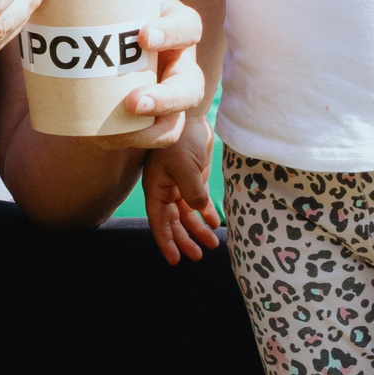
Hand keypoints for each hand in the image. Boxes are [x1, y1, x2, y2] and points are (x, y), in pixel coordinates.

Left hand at [92, 0, 203, 150]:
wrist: (100, 55)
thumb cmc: (115, 10)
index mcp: (172, 24)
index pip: (188, 26)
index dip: (171, 32)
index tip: (142, 35)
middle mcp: (179, 62)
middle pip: (191, 84)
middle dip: (167, 95)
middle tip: (134, 99)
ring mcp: (171, 95)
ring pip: (180, 118)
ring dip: (158, 125)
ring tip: (126, 125)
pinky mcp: (157, 122)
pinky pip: (160, 138)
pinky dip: (139, 141)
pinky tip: (109, 138)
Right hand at [141, 120, 221, 265]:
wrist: (190, 114)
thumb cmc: (179, 139)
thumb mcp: (185, 167)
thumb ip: (193, 192)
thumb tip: (200, 211)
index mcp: (156, 188)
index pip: (159, 221)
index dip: (166, 241)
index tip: (175, 260)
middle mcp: (166, 189)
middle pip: (174, 222)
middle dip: (185, 240)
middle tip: (198, 257)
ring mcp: (180, 184)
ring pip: (188, 214)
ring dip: (198, 230)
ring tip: (211, 245)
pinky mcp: (195, 178)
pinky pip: (199, 202)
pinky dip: (207, 214)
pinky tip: (216, 224)